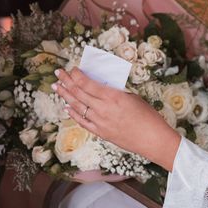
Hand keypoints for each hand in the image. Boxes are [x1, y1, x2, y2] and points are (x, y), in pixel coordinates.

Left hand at [53, 68, 180, 171]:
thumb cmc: (147, 116)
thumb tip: (102, 89)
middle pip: (78, 93)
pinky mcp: (100, 132)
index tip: (72, 69)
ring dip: (65, 95)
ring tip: (57, 87)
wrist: (151, 138)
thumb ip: (115, 93)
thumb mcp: (132, 97)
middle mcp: (102, 108)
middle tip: (58, 73)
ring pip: (77, 106)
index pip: (87, 83)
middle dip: (67, 81)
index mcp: (112, 96)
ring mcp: (99, 121)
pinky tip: (66, 107)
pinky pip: (82, 121)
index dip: (76, 75)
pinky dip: (73, 113)